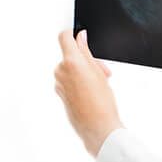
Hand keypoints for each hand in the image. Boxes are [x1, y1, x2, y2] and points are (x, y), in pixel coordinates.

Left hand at [54, 29, 123, 157]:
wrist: (97, 127)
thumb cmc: (101, 102)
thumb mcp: (98, 72)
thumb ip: (86, 51)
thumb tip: (80, 37)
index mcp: (71, 62)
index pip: (64, 37)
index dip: (72, 34)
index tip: (80, 36)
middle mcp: (60, 71)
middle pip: (70, 55)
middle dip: (86, 59)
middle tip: (103, 71)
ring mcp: (58, 83)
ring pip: (71, 68)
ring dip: (84, 72)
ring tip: (99, 84)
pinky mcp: (59, 93)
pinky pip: (69, 80)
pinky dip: (79, 82)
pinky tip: (92, 92)